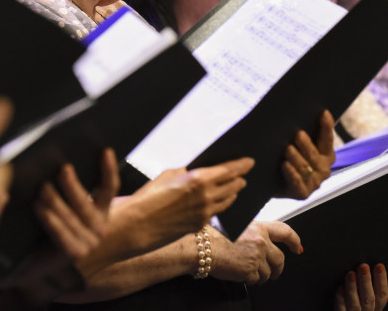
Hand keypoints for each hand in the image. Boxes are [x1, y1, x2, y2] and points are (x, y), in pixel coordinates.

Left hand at [36, 149, 118, 264]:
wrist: (29, 263)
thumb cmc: (43, 228)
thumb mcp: (60, 205)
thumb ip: (66, 188)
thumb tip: (62, 162)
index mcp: (100, 214)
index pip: (109, 189)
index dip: (109, 170)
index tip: (105, 151)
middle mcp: (99, 229)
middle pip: (86, 202)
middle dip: (73, 185)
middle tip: (63, 168)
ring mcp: (89, 244)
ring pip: (71, 216)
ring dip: (55, 200)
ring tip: (42, 187)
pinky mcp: (75, 254)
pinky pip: (61, 232)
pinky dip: (50, 219)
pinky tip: (39, 207)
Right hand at [112, 157, 253, 254]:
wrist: (137, 226)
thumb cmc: (148, 197)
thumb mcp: (168, 175)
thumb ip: (187, 172)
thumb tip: (196, 171)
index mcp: (199, 179)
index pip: (228, 170)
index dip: (242, 165)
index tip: (250, 162)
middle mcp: (206, 196)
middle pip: (232, 185)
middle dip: (239, 178)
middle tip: (244, 174)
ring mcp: (205, 213)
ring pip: (228, 200)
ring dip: (234, 192)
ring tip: (237, 186)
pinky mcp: (200, 225)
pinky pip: (217, 211)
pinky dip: (221, 204)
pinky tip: (221, 201)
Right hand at [208, 221, 301, 284]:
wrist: (204, 248)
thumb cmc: (215, 235)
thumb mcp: (238, 226)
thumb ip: (253, 232)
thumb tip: (264, 240)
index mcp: (259, 227)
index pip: (285, 232)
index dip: (294, 241)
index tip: (297, 248)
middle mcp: (261, 241)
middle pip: (279, 258)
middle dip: (278, 268)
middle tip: (275, 273)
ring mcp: (257, 257)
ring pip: (268, 272)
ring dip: (262, 275)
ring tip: (251, 272)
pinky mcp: (250, 271)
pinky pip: (256, 279)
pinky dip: (251, 279)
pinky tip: (242, 274)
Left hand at [280, 110, 335, 198]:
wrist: (275, 182)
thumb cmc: (288, 157)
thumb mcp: (297, 144)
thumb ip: (302, 133)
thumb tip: (296, 110)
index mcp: (327, 155)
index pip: (328, 139)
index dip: (326, 126)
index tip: (323, 113)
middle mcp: (324, 169)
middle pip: (315, 154)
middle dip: (307, 144)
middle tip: (298, 133)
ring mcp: (314, 182)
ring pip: (305, 167)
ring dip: (296, 157)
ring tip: (287, 148)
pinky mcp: (302, 193)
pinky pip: (297, 182)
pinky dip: (291, 173)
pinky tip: (285, 164)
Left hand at [334, 263, 387, 310]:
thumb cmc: (354, 301)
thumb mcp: (364, 295)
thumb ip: (366, 285)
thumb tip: (366, 265)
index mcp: (375, 307)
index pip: (382, 295)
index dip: (382, 281)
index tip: (380, 266)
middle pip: (368, 299)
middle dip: (366, 282)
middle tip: (363, 266)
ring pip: (355, 304)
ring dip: (353, 288)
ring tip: (350, 274)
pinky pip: (341, 309)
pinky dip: (341, 299)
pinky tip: (340, 289)